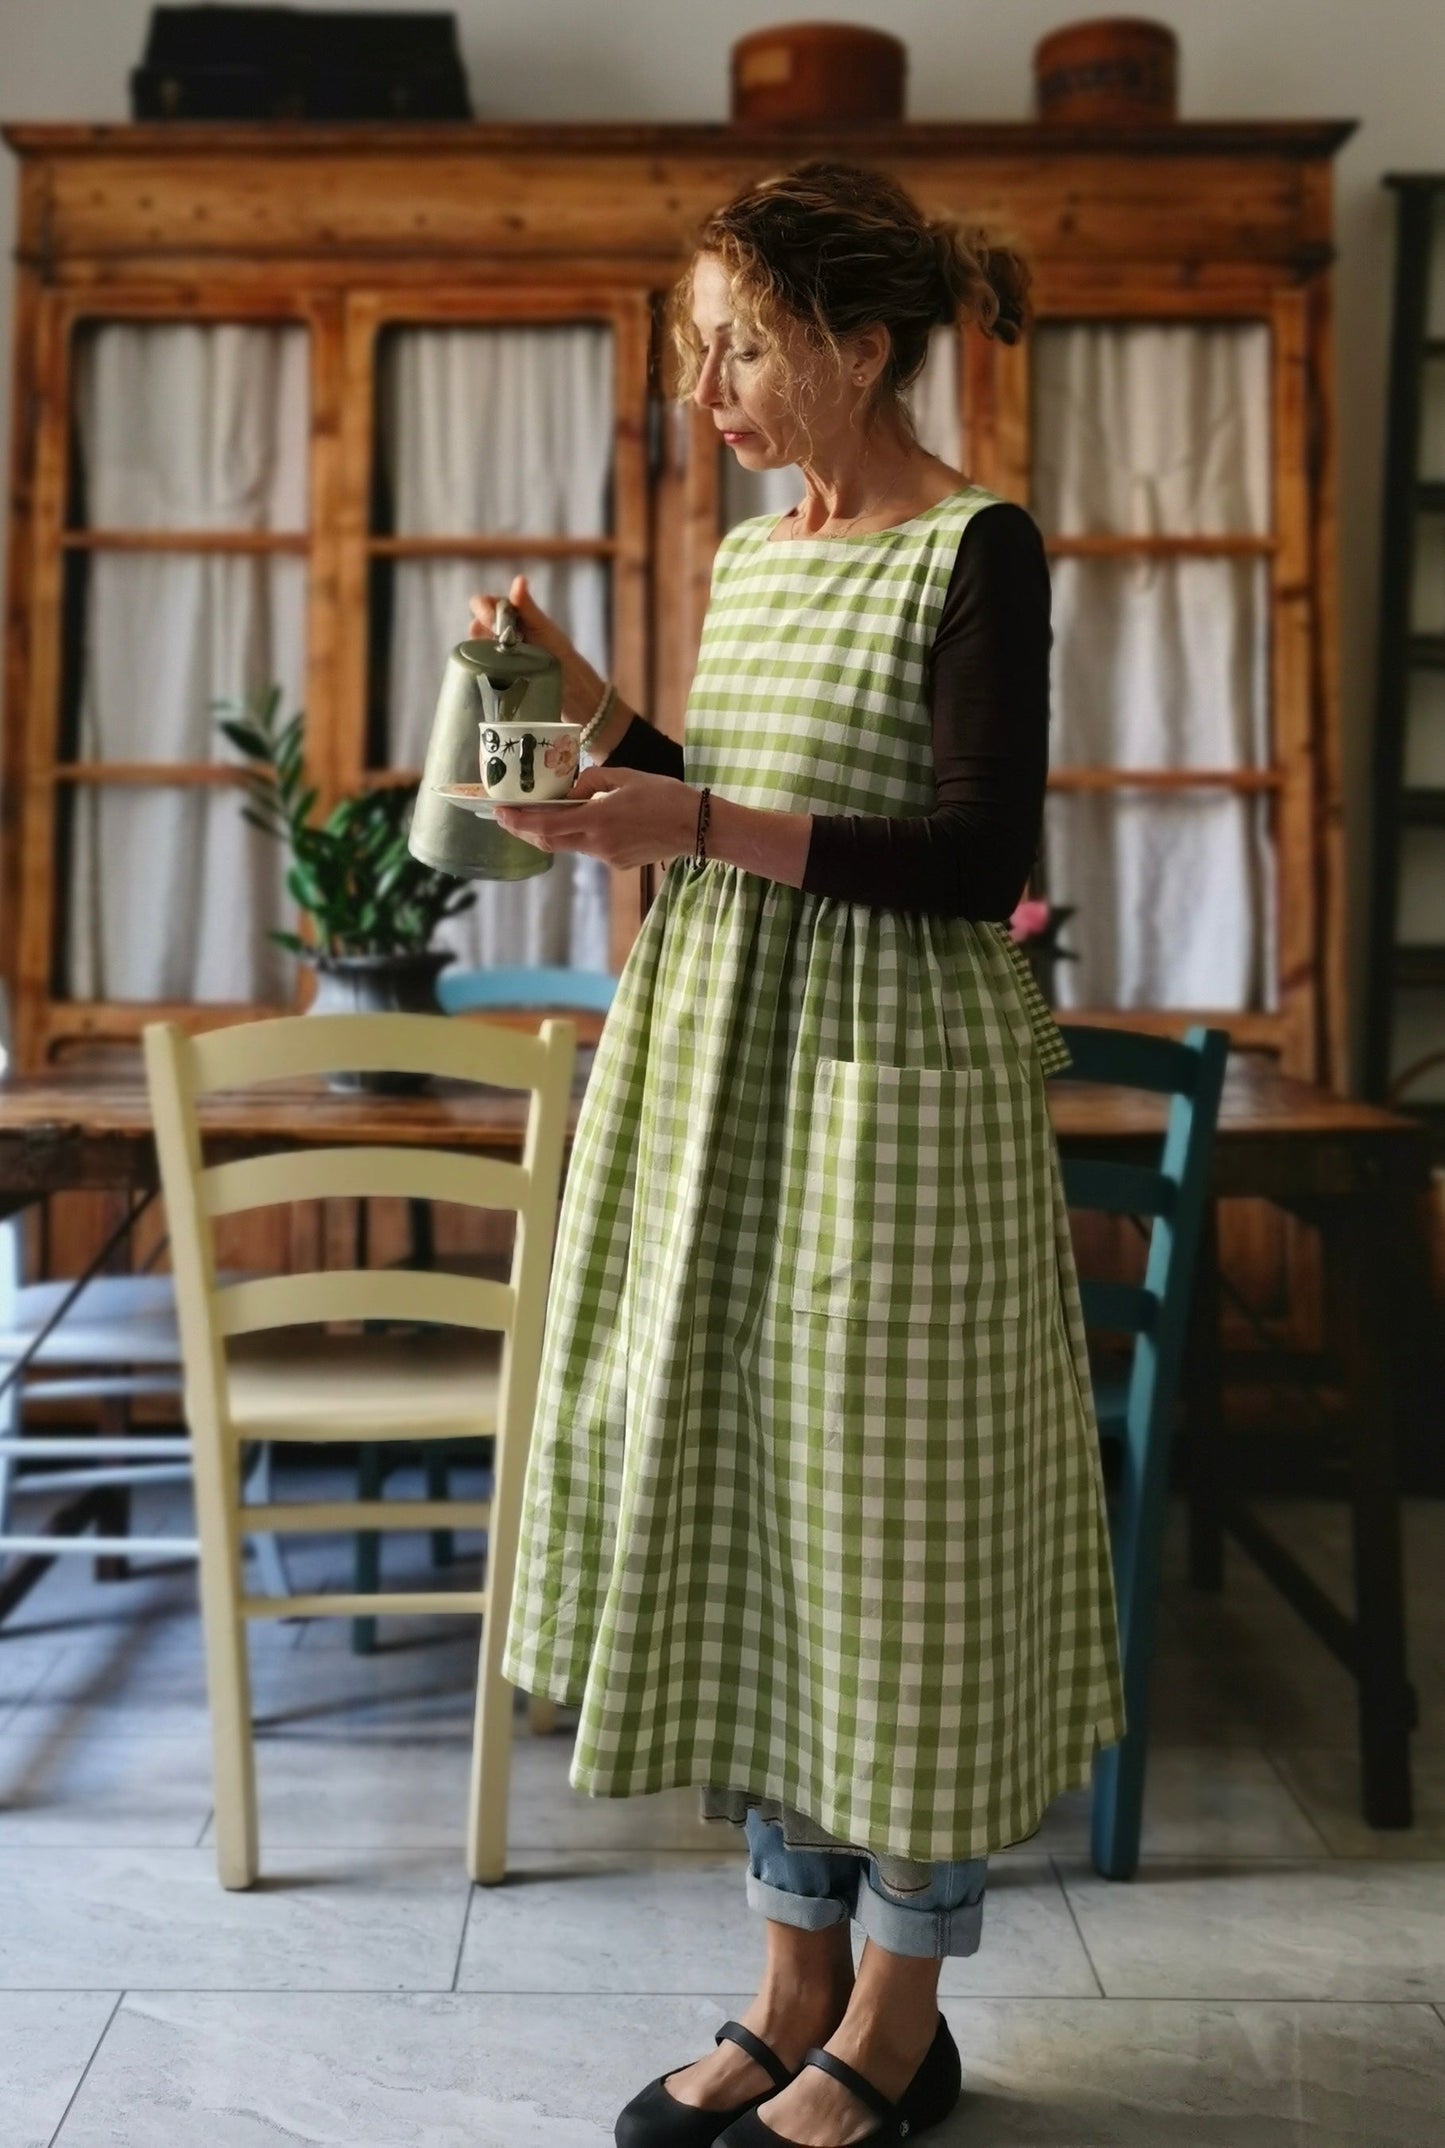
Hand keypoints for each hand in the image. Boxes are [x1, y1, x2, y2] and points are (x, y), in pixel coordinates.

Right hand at [466, 574, 601, 721]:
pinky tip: (490, 666)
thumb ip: (527, 607)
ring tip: (497, 651)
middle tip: (499, 635)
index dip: (485, 608)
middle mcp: (500, 633)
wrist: (571, 689)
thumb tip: (519, 580)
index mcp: (511, 616)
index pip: (486, 604)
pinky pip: (480, 665)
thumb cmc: (559, 654)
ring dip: (481, 646)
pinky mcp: (496, 674)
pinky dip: (481, 664)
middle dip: (483, 625)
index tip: (492, 617)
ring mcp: (496, 654)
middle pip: (478, 622)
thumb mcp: (543, 628)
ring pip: (476, 644)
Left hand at [492, 764, 700, 869]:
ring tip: (547, 813)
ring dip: (555, 831)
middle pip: (550, 842)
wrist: (698, 827)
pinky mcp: (618, 863)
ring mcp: (608, 857)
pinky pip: (591, 848)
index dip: (519, 823)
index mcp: (598, 819)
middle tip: (510, 816)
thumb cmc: (665, 796)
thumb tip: (571, 792)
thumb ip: (592, 780)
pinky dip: (582, 834)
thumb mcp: (626, 776)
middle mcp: (598, 843)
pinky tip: (592, 821)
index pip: (547, 826)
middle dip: (526, 831)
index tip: (500, 814)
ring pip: (571, 844)